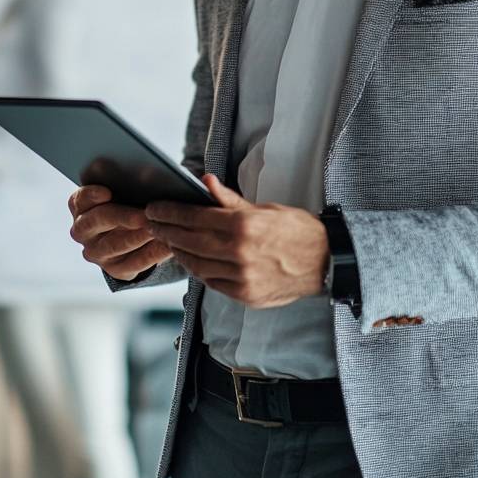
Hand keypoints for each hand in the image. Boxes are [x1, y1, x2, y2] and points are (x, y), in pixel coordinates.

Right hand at [69, 185, 173, 280]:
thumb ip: (129, 182)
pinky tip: (168, 245)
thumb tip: (148, 174)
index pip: (80, 199)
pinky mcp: (115, 269)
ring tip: (158, 230)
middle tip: (143, 215)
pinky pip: (134, 263)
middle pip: (98, 221)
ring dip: (138, 237)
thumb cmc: (128, 202)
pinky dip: (152, 253)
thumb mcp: (123, 191)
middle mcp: (83, 230)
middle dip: (122, 217)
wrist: (130, 233)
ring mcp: (96, 252)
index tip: (107, 192)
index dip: (92, 195)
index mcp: (81, 206)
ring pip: (115, 245)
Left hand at [145, 174, 328, 308]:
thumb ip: (230, 200)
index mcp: (244, 225)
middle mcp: (240, 253)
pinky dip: (197, 269)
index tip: (154, 208)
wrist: (325, 262)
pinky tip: (190, 258)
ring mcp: (241, 278)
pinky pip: (211, 282)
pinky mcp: (245, 295)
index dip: (170, 212)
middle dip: (166, 230)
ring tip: (167, 240)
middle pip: (189, 241)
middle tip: (152, 222)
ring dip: (178, 251)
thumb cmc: (296, 230)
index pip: (195, 217)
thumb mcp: (264, 208)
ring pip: (196, 264)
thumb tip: (205, 181)